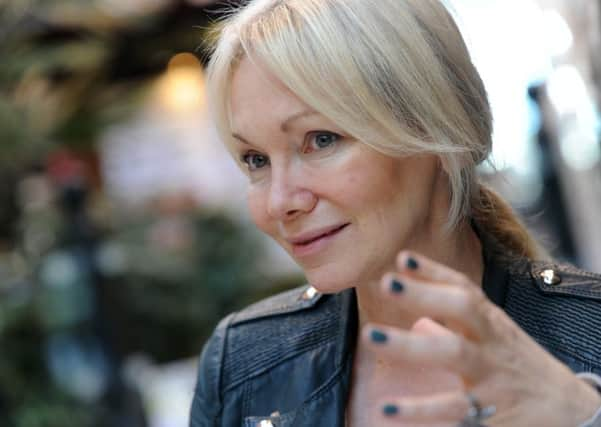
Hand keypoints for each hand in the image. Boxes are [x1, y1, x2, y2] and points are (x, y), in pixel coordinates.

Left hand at [362, 251, 600, 426]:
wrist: (566, 408)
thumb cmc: (514, 363)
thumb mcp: (492, 335)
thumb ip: (456, 321)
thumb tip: (415, 313)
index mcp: (490, 321)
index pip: (463, 288)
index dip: (433, 271)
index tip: (402, 258)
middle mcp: (491, 341)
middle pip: (462, 309)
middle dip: (424, 294)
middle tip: (386, 283)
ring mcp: (492, 374)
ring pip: (454, 353)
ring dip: (410, 344)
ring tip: (371, 336)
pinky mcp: (490, 412)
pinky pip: (453, 408)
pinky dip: (419, 410)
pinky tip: (387, 409)